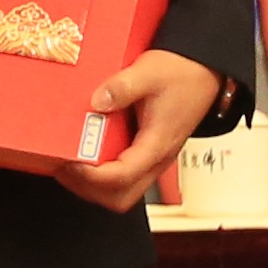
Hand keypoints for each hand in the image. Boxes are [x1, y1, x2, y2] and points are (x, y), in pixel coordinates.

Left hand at [62, 49, 223, 209]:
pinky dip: (102, 175)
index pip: (123, 176)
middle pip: (121, 196)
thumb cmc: (182, 73)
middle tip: (63, 168)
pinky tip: (85, 156)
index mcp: (157, 143)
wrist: (204, 70)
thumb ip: (122, 87)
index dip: (92, 176)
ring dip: (93, 186)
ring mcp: (153, 158)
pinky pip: (125, 177)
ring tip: (69, 165)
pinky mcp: (149, 152)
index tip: (69, 163)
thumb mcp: (149, 72)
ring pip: (123, 191)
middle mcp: (157, 158)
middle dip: (88, 188)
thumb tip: (97, 102)